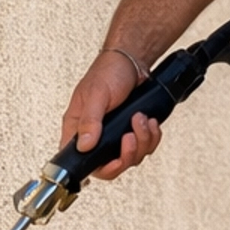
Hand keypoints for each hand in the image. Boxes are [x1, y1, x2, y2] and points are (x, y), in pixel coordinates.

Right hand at [59, 47, 162, 181]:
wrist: (132, 61)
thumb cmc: (108, 72)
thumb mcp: (96, 94)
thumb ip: (89, 120)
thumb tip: (84, 145)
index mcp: (78, 128)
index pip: (82, 161)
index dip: (100, 168)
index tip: (115, 159)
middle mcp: (96, 135)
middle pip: (111, 165)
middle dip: (127, 154)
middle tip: (130, 135)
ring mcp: (115, 135)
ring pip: (131, 157)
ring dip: (142, 141)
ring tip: (140, 119)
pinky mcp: (131, 131)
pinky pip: (144, 146)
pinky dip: (151, 137)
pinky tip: (149, 122)